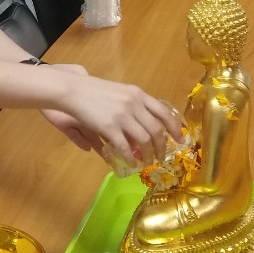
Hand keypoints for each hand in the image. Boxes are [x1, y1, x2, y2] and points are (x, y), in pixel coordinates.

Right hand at [46, 70, 182, 170]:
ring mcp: (122, 116)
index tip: (180, 139)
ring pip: (144, 140)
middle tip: (161, 157)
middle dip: (162, 147)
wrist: (73, 90)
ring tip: (147, 161)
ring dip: (148, 154)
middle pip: (156, 130)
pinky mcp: (109, 127)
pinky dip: (131, 157)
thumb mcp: (120, 92)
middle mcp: (134, 104)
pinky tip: (131, 162)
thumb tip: (146, 126)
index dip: (175, 128)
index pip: (164, 112)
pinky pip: (125, 147)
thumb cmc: (95, 90)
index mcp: (138, 94)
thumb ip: (134, 106)